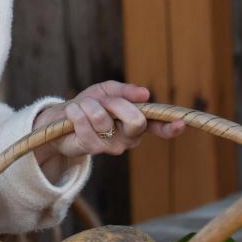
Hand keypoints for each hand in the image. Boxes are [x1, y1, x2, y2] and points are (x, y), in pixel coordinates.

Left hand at [32, 82, 186, 163]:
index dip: (170, 127)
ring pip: (103, 119)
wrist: (60, 120)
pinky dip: (77, 113)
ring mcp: (112, 146)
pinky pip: (86, 127)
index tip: (181, 123)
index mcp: (137, 122)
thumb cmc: (89, 105)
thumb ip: (125, 92)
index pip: (158, 126)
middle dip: (116, 104)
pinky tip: (74, 113)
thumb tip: (145, 93)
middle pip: (136, 121)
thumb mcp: (107, 92)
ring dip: (89, 105)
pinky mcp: (94, 150)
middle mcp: (129, 138)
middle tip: (104, 101)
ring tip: (83, 106)